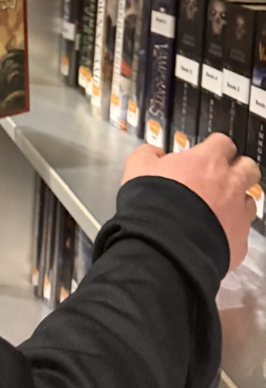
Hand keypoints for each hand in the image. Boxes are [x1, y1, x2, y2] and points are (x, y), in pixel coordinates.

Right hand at [121, 134, 259, 270]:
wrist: (164, 245)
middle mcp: (229, 184)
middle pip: (249, 167)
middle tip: (221, 176)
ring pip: (249, 201)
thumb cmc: (153, 204)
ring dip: (236, 202)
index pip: (223, 142)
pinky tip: (213, 235)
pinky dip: (230, 232)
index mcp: (207, 161)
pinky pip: (241, 233)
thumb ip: (148, 154)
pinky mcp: (239, 242)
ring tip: (217, 209)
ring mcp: (238, 214)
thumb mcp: (138, 167)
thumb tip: (154, 153)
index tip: (207, 153)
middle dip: (238, 169)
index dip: (215, 147)